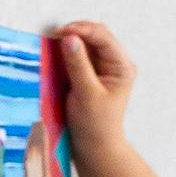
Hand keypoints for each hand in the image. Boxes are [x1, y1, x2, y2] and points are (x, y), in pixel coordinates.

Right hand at [49, 22, 135, 164]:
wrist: (95, 147)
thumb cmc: (95, 124)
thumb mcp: (86, 93)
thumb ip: (78, 65)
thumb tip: (69, 38)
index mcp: (122, 66)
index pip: (104, 38)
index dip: (83, 29)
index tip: (61, 32)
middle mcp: (115, 63)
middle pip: (97, 36)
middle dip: (76, 32)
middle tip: (54, 35)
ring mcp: (103, 68)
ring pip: (87, 44)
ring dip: (71, 41)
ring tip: (54, 42)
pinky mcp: (91, 74)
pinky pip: (80, 55)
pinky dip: (68, 51)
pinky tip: (57, 52)